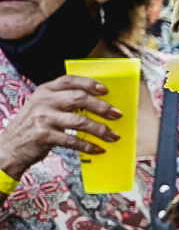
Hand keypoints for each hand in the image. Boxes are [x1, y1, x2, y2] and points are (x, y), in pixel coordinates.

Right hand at [0, 74, 120, 177]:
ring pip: (80, 120)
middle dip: (102, 107)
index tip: (106, 90)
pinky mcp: (44, 136)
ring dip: (100, 129)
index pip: (69, 80)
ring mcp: (43, 118)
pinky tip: (98, 150)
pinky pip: (72, 140)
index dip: (89, 84)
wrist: (9, 147)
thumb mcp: (43, 107)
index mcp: (44, 91)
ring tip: (113, 136)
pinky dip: (88, 146)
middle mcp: (43, 101)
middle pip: (79, 99)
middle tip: (117, 115)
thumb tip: (97, 103)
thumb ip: (62, 101)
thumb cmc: (34, 126)